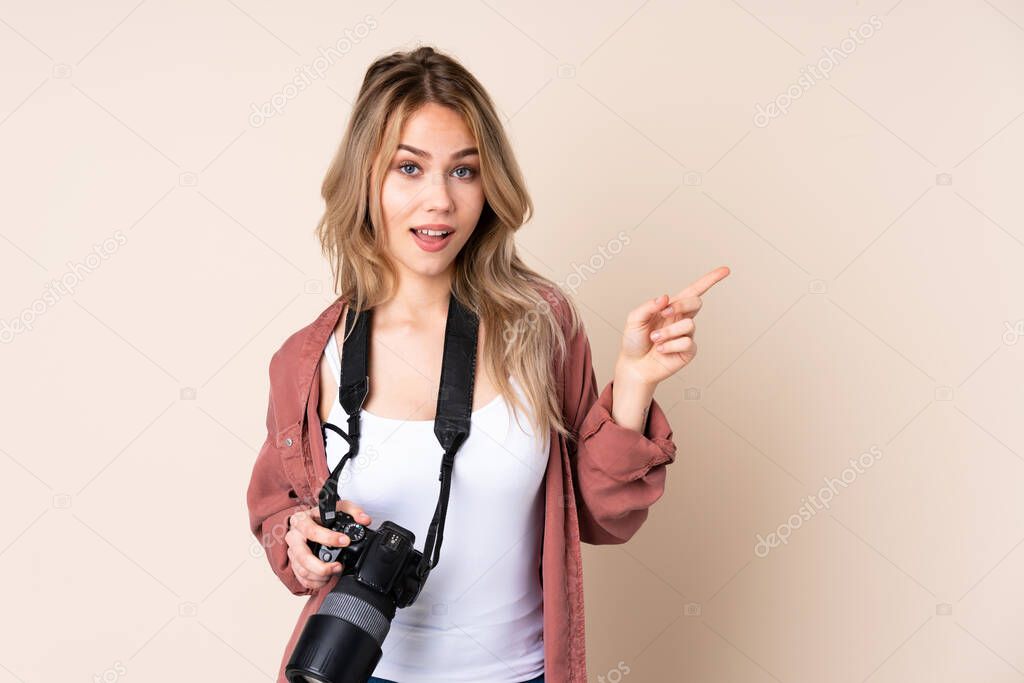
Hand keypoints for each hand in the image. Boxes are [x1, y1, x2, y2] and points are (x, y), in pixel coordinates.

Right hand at [285, 499, 371, 592]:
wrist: (308, 523)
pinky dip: (315, 582)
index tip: (345, 541)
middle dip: (321, 566)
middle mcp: (294, 537)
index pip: (311, 530)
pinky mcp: (294, 564)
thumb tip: (364, 520)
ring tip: (336, 570)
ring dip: (320, 575)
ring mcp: (292, 552)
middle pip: (302, 556)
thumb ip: (353, 511)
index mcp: (301, 521)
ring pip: (302, 569)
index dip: (328, 538)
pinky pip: (302, 578)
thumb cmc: (321, 516)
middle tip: (338, 566)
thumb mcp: (338, 508)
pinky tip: (326, 578)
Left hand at [616, 266, 730, 385]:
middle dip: (681, 305)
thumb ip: (648, 306)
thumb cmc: (634, 341)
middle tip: (664, 313)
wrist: (634, 365)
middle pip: (696, 302)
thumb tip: (665, 298)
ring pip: (689, 324)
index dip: (710, 280)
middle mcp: (681, 319)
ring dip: (668, 331)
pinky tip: (661, 350)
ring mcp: (687, 335)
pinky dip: (670, 345)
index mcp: (671, 308)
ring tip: (655, 339)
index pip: (694, 291)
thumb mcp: (634, 319)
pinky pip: (686, 342)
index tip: (725, 270)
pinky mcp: (688, 351)